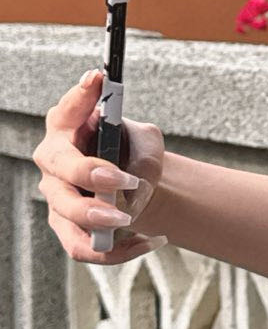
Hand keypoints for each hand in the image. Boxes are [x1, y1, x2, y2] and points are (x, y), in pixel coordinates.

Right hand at [33, 68, 168, 264]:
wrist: (140, 192)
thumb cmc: (134, 157)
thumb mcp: (145, 140)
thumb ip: (142, 146)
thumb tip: (133, 173)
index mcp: (68, 131)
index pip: (66, 110)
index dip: (79, 96)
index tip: (98, 78)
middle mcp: (56, 163)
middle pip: (61, 167)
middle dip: (90, 173)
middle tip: (123, 180)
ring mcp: (58, 198)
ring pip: (66, 213)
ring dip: (95, 218)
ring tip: (127, 219)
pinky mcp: (68, 230)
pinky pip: (85, 247)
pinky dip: (118, 250)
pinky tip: (150, 241)